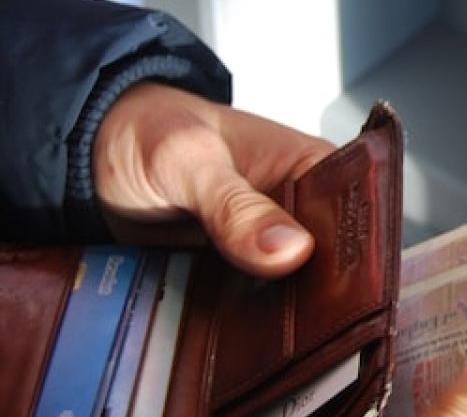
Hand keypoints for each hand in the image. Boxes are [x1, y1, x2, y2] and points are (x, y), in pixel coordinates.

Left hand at [95, 84, 466, 414]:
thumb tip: (291, 250)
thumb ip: (236, 204)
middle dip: (330, 292)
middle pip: (337, 259)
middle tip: (321, 324)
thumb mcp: (190, 160)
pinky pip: (258, 303)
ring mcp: (270, 244)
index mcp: (314, 167)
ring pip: (300, 288)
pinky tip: (253, 339)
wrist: (95, 153)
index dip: (366, 249)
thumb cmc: (153, 132)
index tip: (360, 287)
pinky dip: (255, 322)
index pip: (361, 210)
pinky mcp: (240, 273)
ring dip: (293, 313)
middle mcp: (303, 209)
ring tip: (290, 339)